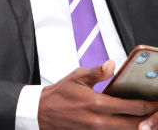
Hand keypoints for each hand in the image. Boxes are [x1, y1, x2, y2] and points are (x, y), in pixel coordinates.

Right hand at [38, 61, 157, 129]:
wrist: (41, 112)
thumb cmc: (59, 95)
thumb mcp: (76, 77)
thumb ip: (96, 72)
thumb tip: (112, 64)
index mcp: (97, 103)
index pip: (133, 107)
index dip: (150, 106)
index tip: (156, 102)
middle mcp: (99, 121)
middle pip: (136, 125)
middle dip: (149, 119)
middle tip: (155, 111)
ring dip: (138, 125)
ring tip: (145, 118)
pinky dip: (124, 129)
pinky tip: (128, 123)